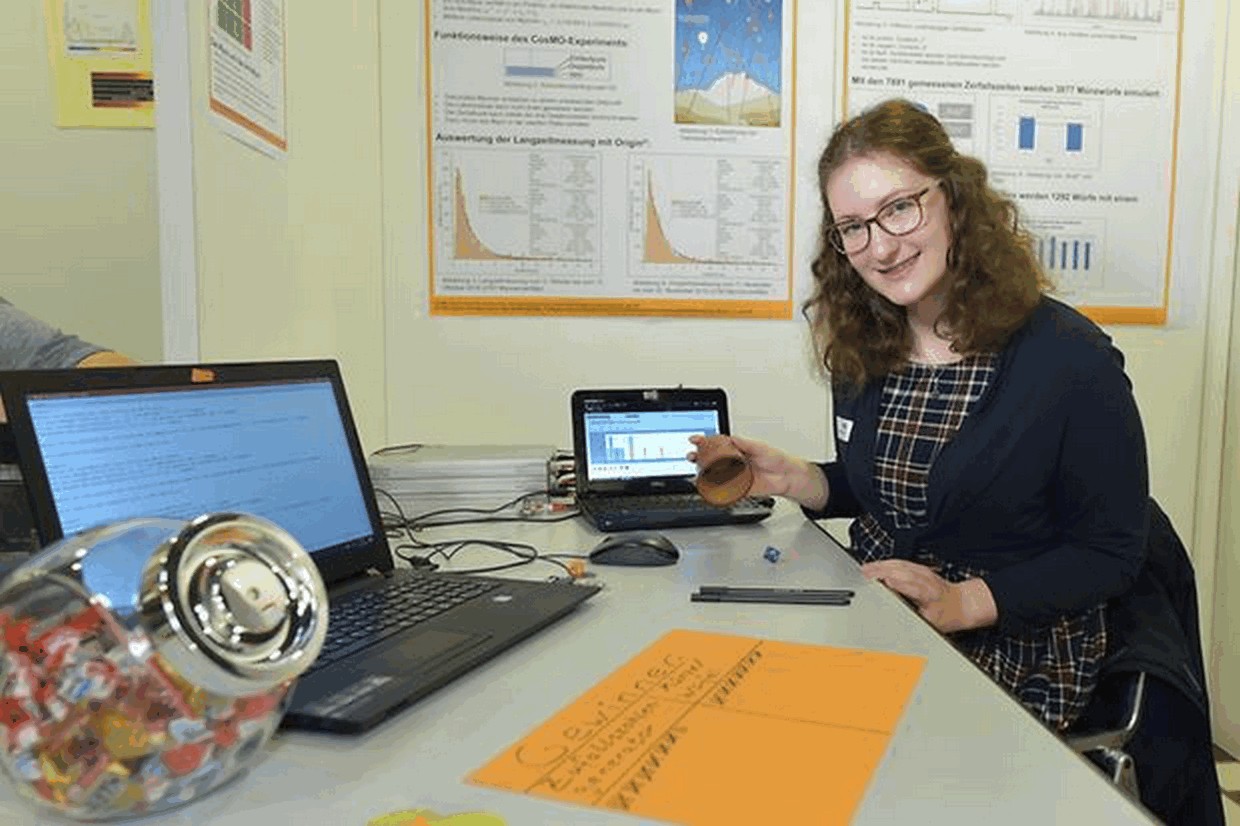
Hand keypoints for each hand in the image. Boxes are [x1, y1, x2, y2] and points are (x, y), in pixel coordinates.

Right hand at [687, 434, 827, 508]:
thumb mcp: (760, 447)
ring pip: (714, 474)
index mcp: (737, 449)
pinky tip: (709, 486)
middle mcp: (734, 462)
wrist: (787, 476)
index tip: (695, 439)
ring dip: (703, 473)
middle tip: (691, 455)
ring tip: (697, 471)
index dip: (704, 441)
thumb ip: (746, 444)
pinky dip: (715, 489)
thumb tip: (733, 438)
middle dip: (698, 457)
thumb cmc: (776, 459)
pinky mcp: (739, 488)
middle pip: (711, 459)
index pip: (716, 444)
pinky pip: (724, 489)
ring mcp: (735, 475)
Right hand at [860, 559, 996, 632]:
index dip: (899, 583)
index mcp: (930, 594)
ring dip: (882, 565)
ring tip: (865, 569)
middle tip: (865, 574)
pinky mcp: (920, 568)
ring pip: (900, 564)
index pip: (913, 586)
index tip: (885, 581)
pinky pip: (901, 562)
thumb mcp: (931, 623)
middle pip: (902, 571)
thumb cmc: (947, 615)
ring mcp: (924, 572)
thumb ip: (914, 617)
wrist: (963, 604)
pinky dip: (887, 563)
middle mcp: (927, 580)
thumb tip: (895, 618)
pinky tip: (877, 565)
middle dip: (883, 571)